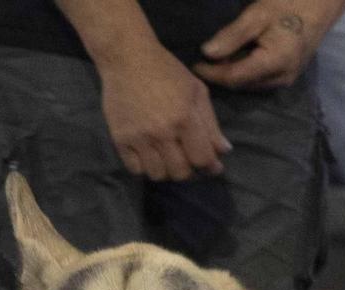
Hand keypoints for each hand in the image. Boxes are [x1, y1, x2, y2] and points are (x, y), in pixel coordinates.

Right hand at [96, 41, 229, 179]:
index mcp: (185, 118)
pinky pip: (135, 169)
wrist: (127, 59)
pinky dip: (145, 168)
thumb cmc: (167, 71)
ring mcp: (139, 138)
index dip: (210, 167)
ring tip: (168, 160)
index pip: (202, 158)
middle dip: (189, 171)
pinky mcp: (120, 139)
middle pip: (180, 173)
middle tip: (189, 161)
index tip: (212, 166)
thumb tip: (223, 151)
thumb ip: (210, 123)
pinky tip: (149, 156)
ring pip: (157, 175)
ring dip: (166, 172)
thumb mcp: (196, 91)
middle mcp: (162, 132)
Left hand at [193, 0, 342, 89]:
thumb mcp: (258, 14)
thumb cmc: (290, 3)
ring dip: (231, 75)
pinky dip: (243, 72)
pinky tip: (233, 60)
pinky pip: (258, 81)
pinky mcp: (286, 78)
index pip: (234, 77)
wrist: (321, 4)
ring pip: (248, 85)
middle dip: (220, 75)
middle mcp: (281, 78)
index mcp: (275, 62)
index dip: (211, 73)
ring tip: (214, 61)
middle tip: (201, 62)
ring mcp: (285, 80)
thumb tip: (207, 52)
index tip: (194, 64)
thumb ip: (233, 35)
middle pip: (240, 84)